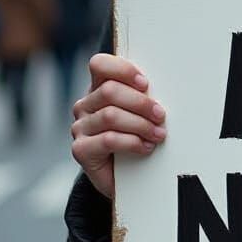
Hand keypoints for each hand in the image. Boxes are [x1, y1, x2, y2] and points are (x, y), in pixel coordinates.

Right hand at [70, 54, 166, 199]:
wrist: (126, 177)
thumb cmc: (137, 137)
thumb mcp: (141, 112)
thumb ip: (143, 96)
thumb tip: (162, 88)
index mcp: (98, 88)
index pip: (99, 65)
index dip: (123, 70)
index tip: (145, 83)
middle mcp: (85, 105)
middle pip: (109, 91)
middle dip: (141, 103)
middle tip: (160, 115)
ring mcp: (80, 127)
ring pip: (110, 115)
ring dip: (140, 124)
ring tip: (158, 134)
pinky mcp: (81, 150)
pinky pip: (108, 139)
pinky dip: (132, 142)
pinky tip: (145, 147)